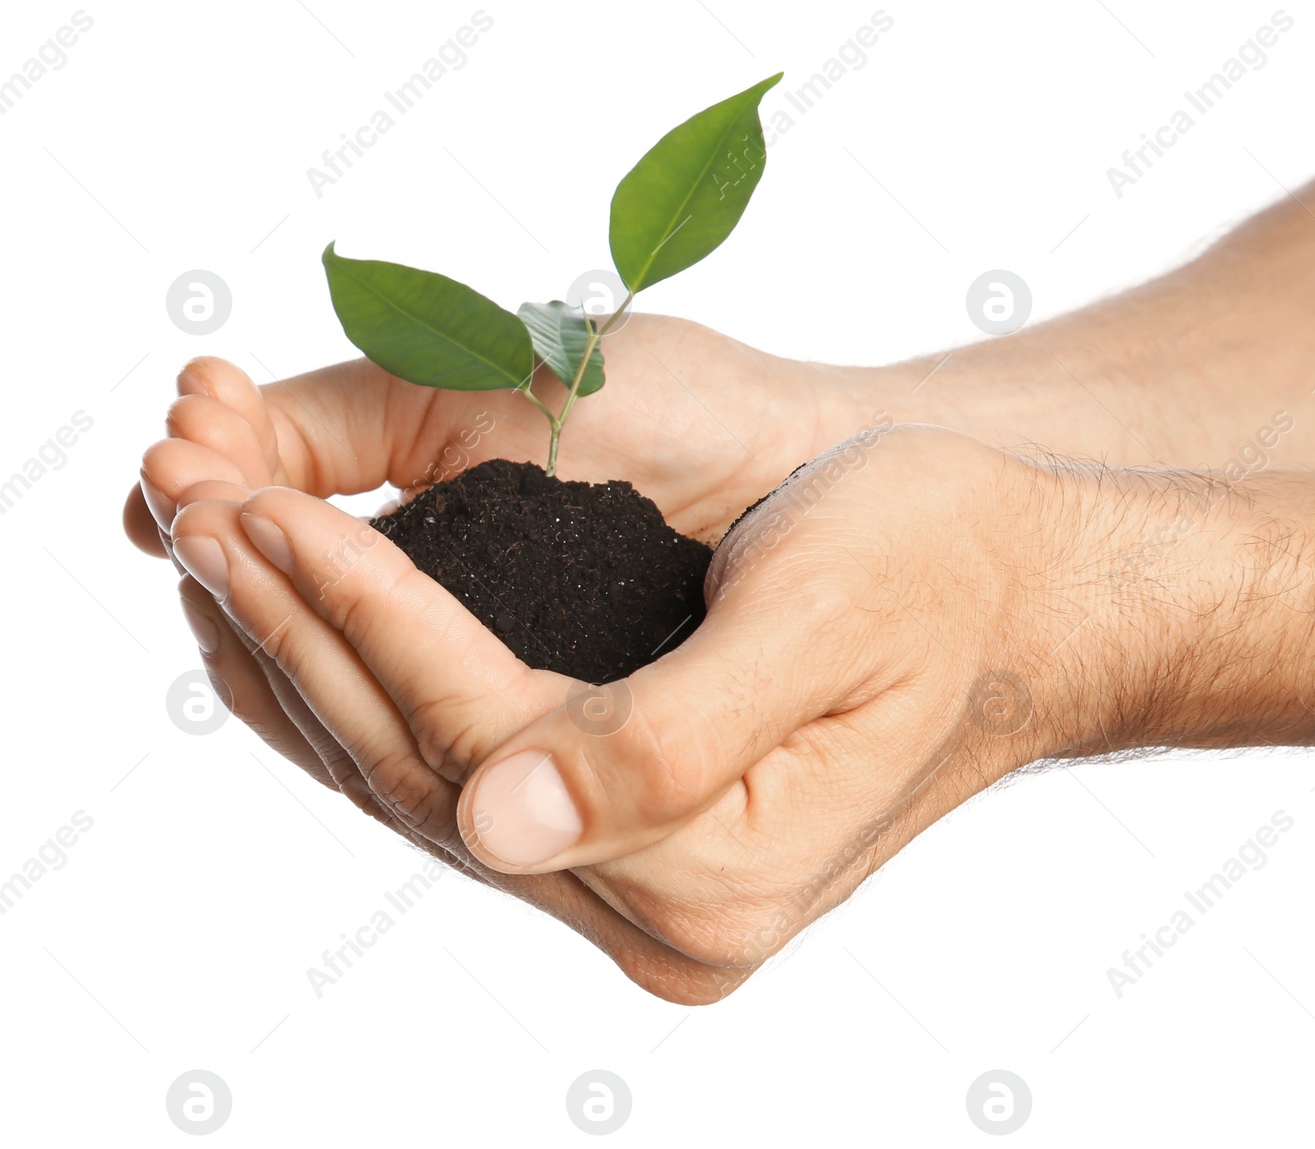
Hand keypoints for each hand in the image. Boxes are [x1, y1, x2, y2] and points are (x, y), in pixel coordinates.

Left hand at [160, 423, 1108, 997]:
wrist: (1028, 597)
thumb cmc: (948, 567)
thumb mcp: (825, 620)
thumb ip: (667, 739)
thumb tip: (496, 823)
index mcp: (717, 871)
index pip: (480, 736)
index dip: (361, 611)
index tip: (257, 496)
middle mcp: (669, 914)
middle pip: (428, 770)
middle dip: (301, 627)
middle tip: (190, 498)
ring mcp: (646, 892)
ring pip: (425, 779)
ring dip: (313, 657)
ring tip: (216, 542)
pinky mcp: (637, 841)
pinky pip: (462, 775)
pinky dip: (376, 687)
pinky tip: (308, 619)